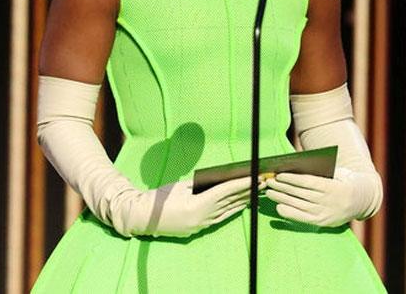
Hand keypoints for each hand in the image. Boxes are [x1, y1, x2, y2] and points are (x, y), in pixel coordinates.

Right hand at [128, 176, 262, 237]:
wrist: (142, 218)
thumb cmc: (159, 198)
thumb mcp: (180, 186)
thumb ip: (201, 184)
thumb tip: (219, 180)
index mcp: (197, 205)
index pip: (226, 191)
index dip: (242, 184)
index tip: (256, 177)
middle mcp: (202, 217)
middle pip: (230, 201)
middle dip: (248, 191)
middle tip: (264, 181)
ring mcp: (201, 224)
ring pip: (228, 210)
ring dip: (244, 200)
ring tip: (258, 191)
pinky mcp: (199, 228)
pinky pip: (221, 217)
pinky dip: (233, 209)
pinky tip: (242, 204)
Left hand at [266, 169, 361, 227]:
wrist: (360, 201)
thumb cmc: (343, 182)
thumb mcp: (337, 174)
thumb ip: (320, 173)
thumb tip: (295, 171)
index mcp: (333, 187)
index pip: (309, 182)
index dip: (292, 179)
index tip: (279, 175)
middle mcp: (329, 202)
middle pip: (301, 194)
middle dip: (283, 187)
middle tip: (269, 181)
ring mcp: (325, 213)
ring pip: (299, 205)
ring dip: (282, 199)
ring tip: (270, 192)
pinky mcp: (321, 222)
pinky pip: (301, 218)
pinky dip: (289, 213)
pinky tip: (279, 207)